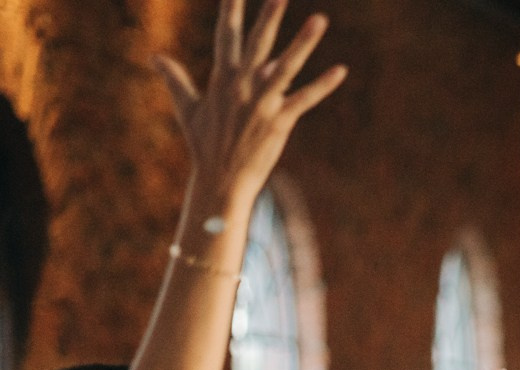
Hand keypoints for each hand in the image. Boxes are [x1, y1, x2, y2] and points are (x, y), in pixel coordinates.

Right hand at [155, 0, 346, 216]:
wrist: (221, 178)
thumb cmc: (205, 143)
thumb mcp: (187, 108)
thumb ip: (175, 79)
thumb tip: (156, 58)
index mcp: (222, 78)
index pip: (227, 36)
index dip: (231, 11)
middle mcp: (242, 86)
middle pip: (259, 43)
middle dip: (269, 16)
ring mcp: (262, 103)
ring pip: (287, 66)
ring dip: (304, 43)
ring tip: (320, 19)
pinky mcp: (280, 121)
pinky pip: (305, 99)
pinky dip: (323, 85)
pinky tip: (340, 70)